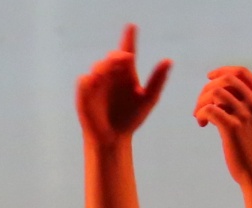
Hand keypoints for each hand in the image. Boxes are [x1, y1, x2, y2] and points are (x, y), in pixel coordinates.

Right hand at [74, 25, 170, 145]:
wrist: (114, 138)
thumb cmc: (132, 118)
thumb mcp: (149, 99)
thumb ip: (158, 80)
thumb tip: (168, 60)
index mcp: (127, 73)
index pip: (127, 51)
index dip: (129, 38)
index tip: (132, 26)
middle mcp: (111, 75)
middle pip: (112, 57)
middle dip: (117, 56)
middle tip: (126, 58)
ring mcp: (97, 84)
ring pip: (97, 67)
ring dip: (105, 67)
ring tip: (112, 70)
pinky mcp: (84, 95)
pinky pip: (83, 81)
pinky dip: (88, 80)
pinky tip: (95, 81)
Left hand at [194, 65, 251, 186]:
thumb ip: (245, 103)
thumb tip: (221, 89)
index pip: (242, 72)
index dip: (222, 71)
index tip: (209, 77)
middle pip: (226, 79)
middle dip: (207, 89)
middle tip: (200, 106)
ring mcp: (246, 115)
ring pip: (215, 93)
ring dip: (201, 102)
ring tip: (200, 117)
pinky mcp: (232, 129)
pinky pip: (210, 109)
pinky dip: (201, 113)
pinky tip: (202, 124)